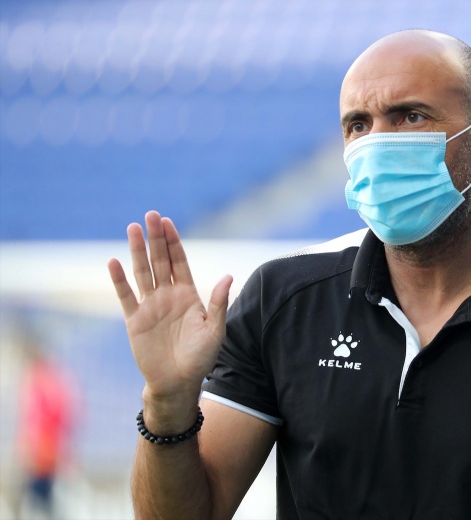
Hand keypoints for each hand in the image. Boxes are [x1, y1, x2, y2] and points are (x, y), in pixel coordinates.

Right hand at [108, 211, 232, 431]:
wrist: (179, 383)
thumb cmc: (201, 358)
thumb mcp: (215, 331)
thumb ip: (218, 303)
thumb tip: (228, 275)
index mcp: (188, 295)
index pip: (179, 262)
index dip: (174, 242)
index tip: (168, 222)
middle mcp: (168, 296)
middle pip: (160, 260)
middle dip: (155, 238)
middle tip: (150, 215)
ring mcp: (150, 306)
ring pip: (142, 272)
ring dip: (136, 251)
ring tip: (132, 228)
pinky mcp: (135, 320)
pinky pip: (126, 296)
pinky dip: (119, 280)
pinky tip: (113, 262)